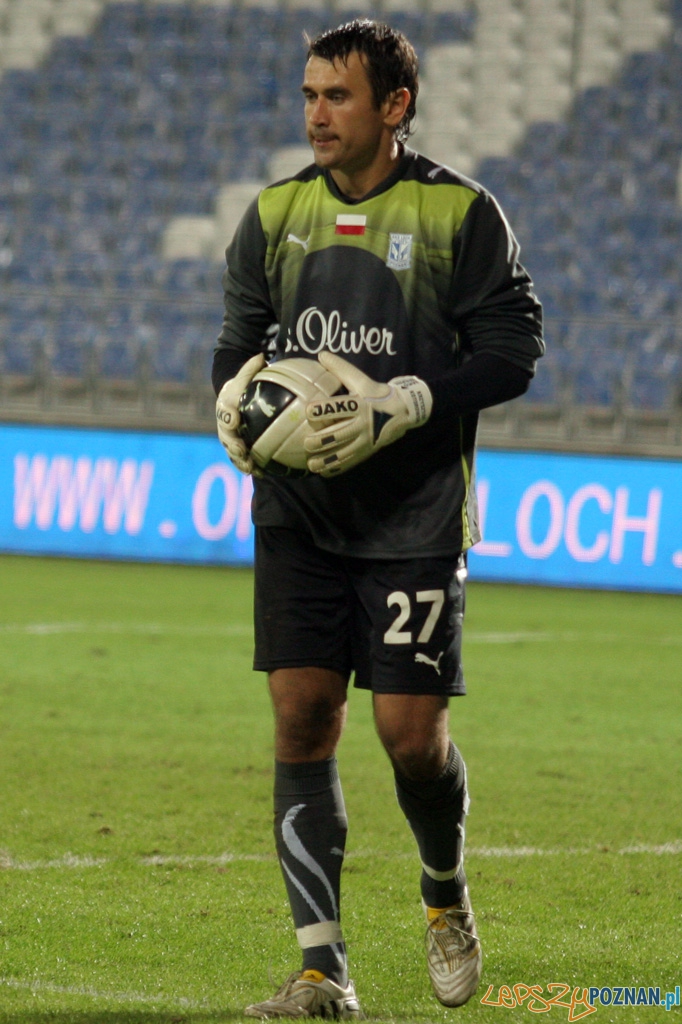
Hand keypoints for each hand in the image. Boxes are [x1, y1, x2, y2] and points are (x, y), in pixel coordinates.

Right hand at [216, 353, 265, 473]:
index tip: (234, 419)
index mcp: (226, 406)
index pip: (225, 410)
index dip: (228, 416)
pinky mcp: (237, 449)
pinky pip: (242, 460)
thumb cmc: (243, 387)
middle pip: (226, 437)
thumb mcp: (246, 375)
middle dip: (232, 446)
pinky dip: (250, 467)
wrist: (236, 401)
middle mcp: (225, 425)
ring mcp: (229, 438)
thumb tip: (261, 356)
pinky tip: (263, 473)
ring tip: (251, 469)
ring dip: (240, 461)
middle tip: (242, 451)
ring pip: (232, 452)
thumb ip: (251, 368)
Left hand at [304, 351, 431, 476]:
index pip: (339, 407)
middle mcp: (361, 424)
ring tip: (311, 464)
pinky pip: (350, 462)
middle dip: (321, 440)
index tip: (307, 411)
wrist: (404, 412)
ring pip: (343, 453)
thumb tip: (321, 354)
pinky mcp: (367, 451)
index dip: (322, 409)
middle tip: (306, 443)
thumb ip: (341, 368)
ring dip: (326, 460)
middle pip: (339, 434)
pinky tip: (324, 471)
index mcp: (359, 405)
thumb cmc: (377, 394)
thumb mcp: (362, 379)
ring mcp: (365, 440)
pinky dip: (336, 468)